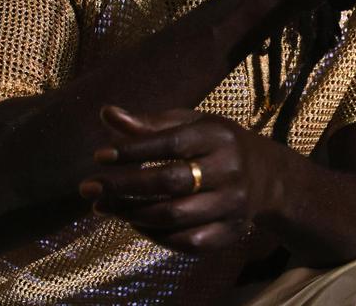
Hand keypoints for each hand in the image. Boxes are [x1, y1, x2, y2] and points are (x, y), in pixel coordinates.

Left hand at [79, 106, 284, 252]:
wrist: (267, 176)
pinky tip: (133, 223)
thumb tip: (107, 113)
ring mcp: (232, 204)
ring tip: (103, 206)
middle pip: (170, 182)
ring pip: (175, 216)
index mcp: (219, 136)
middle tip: (88, 187)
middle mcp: (230, 170)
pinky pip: (187, 241)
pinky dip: (155, 236)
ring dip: (131, 214)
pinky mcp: (230, 232)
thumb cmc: (216, 144)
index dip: (133, 150)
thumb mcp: (192, 124)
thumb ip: (150, 123)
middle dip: (123, 187)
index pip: (172, 143)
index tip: (100, 155)